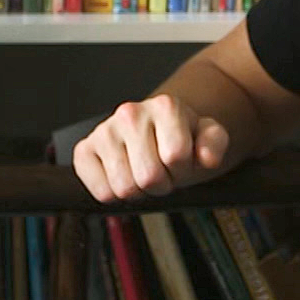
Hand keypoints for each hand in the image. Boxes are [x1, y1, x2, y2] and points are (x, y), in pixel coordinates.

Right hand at [72, 94, 230, 201]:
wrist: (153, 133)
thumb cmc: (180, 138)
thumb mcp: (207, 136)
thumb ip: (215, 143)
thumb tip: (206, 157)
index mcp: (164, 106)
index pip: (176, 156)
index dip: (183, 169)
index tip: (180, 163)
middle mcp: (130, 113)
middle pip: (149, 176)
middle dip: (161, 184)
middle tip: (162, 172)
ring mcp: (104, 131)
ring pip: (124, 188)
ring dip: (139, 191)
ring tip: (142, 173)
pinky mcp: (84, 150)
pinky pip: (101, 192)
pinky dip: (114, 194)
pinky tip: (122, 176)